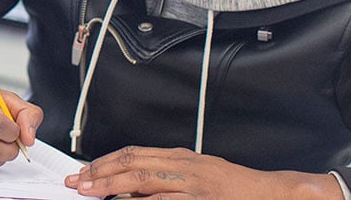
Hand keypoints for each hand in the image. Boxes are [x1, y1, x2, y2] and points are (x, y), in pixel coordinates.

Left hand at [64, 146, 344, 198]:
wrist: (272, 194)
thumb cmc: (234, 188)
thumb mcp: (197, 173)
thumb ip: (166, 177)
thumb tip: (131, 187)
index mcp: (180, 158)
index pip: (133, 154)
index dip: (105, 162)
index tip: (85, 172)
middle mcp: (183, 167)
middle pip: (132, 165)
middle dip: (100, 173)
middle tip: (78, 183)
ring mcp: (192, 185)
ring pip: (144, 181)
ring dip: (113, 187)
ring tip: (91, 193)